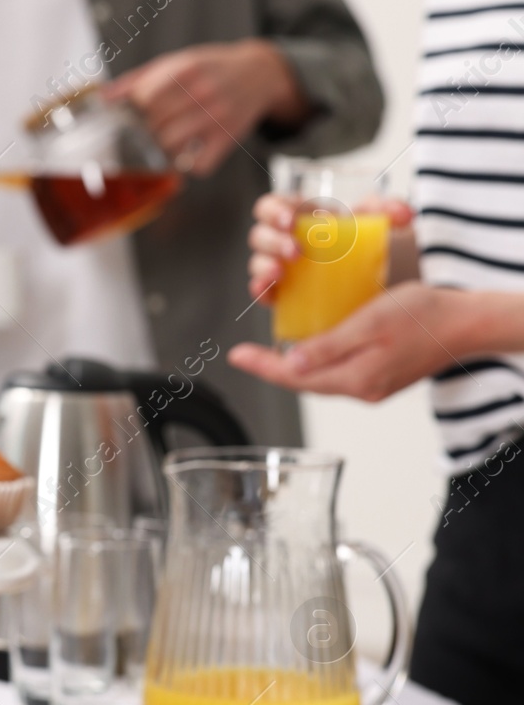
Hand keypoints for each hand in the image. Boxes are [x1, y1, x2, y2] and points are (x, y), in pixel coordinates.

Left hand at [106, 40, 307, 175]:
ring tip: (165, 140)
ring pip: (171, 145)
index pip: (145, 97)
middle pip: (155, 123)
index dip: (136, 107)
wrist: (261, 73)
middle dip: (147, 128)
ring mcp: (216, 117)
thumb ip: (138, 79)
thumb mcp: (177, 61)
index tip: (138, 110)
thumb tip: (104, 98)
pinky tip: (187, 153)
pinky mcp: (228, 138)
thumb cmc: (212, 68)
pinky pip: (199, 165)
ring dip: (162, 148)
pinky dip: (188, 165)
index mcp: (186, 69)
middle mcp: (203, 93)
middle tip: (149, 128)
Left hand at [229, 282, 469, 400]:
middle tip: (245, 355)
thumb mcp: (370, 324)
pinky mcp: (382, 378)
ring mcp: (373, 386)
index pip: (295, 379)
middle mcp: (362, 390)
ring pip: (322, 380)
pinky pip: (340, 374)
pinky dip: (319, 363)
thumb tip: (289, 364)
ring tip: (268, 355)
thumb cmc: (424, 315)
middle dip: (273, 369)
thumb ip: (329, 347)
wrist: (467, 324)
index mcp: (356, 379)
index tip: (236, 356)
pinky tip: (310, 352)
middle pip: (304, 383)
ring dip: (294, 368)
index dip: (263, 367)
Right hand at [247, 193, 415, 301]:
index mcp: (301, 216)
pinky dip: (260, 290)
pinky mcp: (283, 294)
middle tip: (296, 251)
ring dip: (263, 265)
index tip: (291, 220)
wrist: (378, 279)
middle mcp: (285, 240)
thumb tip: (402, 215)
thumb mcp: (381, 221)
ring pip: (257, 262)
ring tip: (281, 273)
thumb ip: (392, 209)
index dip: (273, 210)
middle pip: (260, 235)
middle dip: (272, 241)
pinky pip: (262, 291)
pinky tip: (267, 290)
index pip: (272, 206)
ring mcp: (282, 268)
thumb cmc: (370, 244)